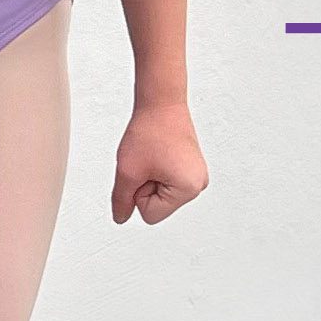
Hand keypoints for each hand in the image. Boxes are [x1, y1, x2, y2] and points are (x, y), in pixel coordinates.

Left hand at [111, 101, 205, 225]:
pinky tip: (160, 154)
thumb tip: (121, 218)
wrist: (161, 103)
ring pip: (161, 195)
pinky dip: (157, 172)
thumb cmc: (149, 131)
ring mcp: (197, 177)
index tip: (145, 168)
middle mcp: (199, 185)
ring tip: (154, 156)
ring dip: (151, 178)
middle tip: (149, 160)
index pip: (150, 215)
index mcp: (188, 189)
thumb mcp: (127, 171)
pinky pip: (167, 183)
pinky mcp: (192, 169)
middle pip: (157, 207)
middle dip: (146, 186)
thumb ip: (121, 200)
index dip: (138, 193)